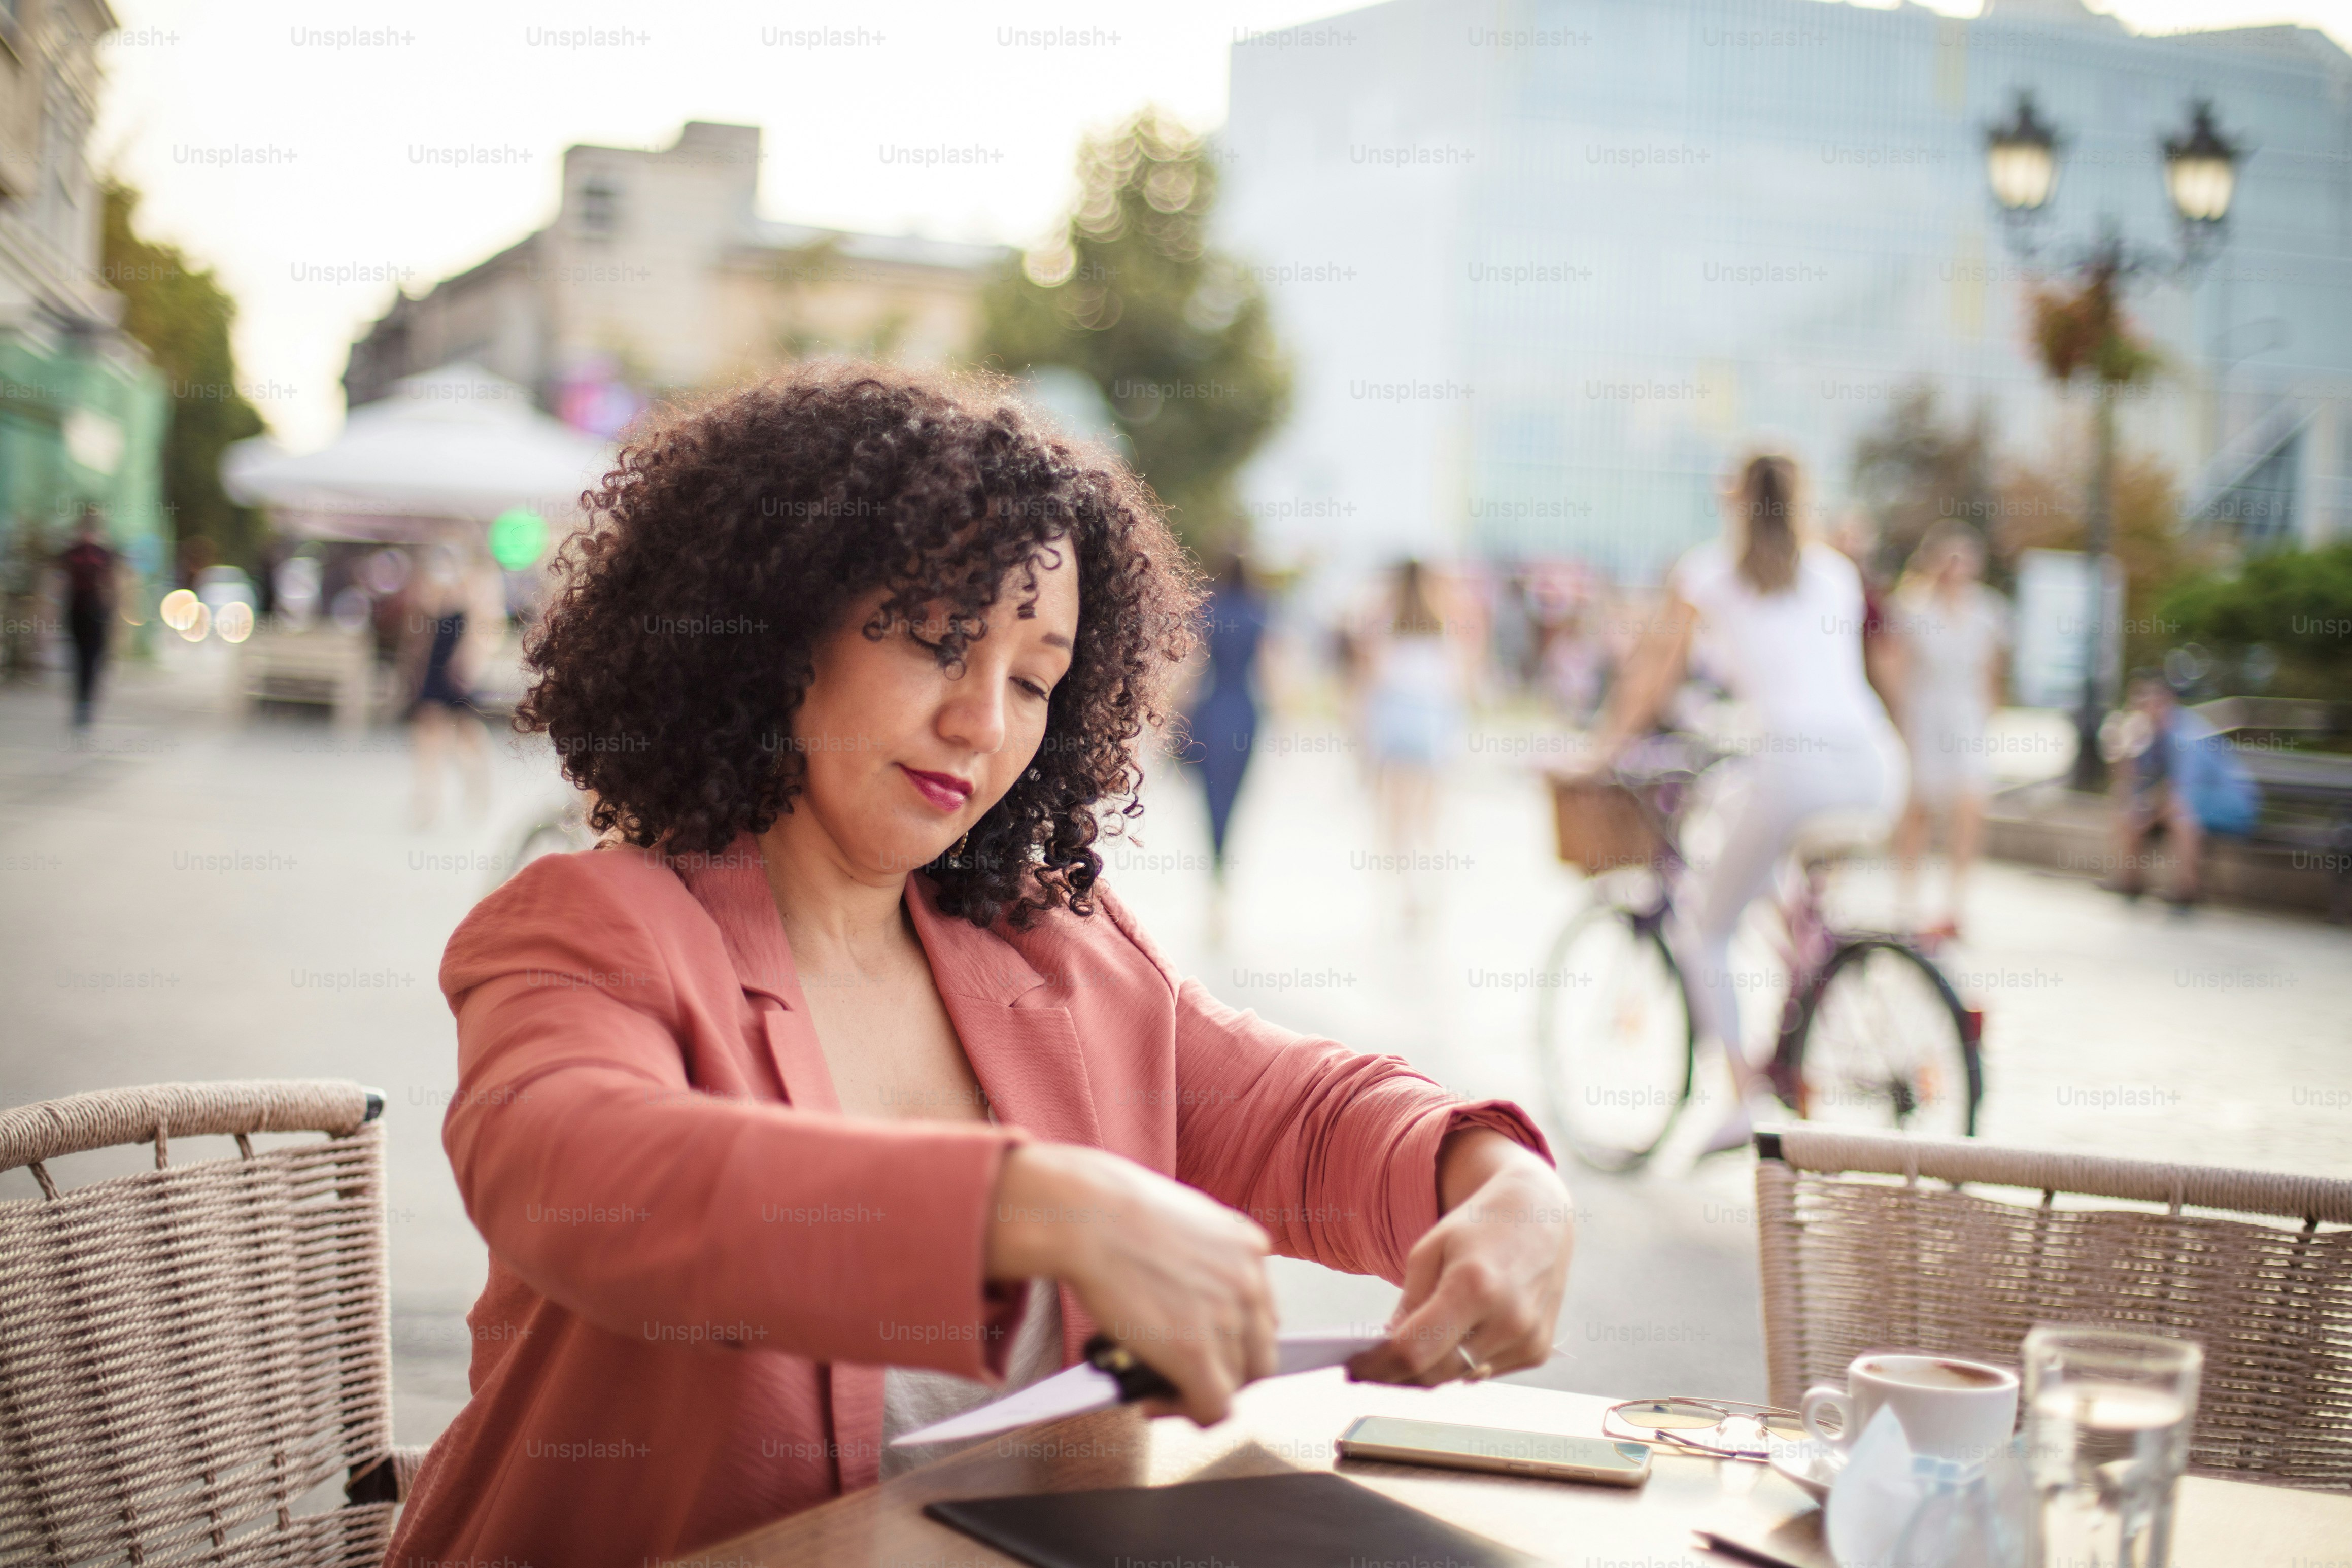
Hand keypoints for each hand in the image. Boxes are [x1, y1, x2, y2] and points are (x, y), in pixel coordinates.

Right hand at [987, 1142, 1276, 1425]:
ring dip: (1196, 1393)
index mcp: (1248, 1248)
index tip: (1200, 1347)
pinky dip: (1186, 1414)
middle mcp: (1249, 1284)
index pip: (1261, 1316)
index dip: (1230, 1340)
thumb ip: (1201, 1254)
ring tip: (1156, 1389)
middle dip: (1222, 1373)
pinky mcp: (1195, 1353)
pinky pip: (1212, 1408)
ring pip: (1235, 1385)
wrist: (1084, 1216)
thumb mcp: (1180, 1218)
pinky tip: (1151, 1403)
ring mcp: (1227, 1320)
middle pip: (1258, 1355)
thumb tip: (1186, 1288)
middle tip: (1182, 1379)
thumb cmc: (1111, 1208)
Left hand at [1348, 1136, 1572, 1386]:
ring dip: (1430, 1368)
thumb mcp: (1429, 1251)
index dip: (1378, 1366)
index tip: (1354, 1368)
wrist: (1539, 1218)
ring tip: (1410, 1347)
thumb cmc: (1477, 1229)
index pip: (1415, 1350)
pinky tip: (1457, 1335)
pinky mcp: (1537, 1351)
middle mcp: (1508, 1319)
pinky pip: (1483, 1371)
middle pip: (1436, 1373)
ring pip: (1458, 1376)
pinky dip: (1462, 1361)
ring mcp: (1527, 1340)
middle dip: (1398, 1373)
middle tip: (1371, 1366)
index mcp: (1474, 1286)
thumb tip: (1389, 1352)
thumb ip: (1408, 1305)